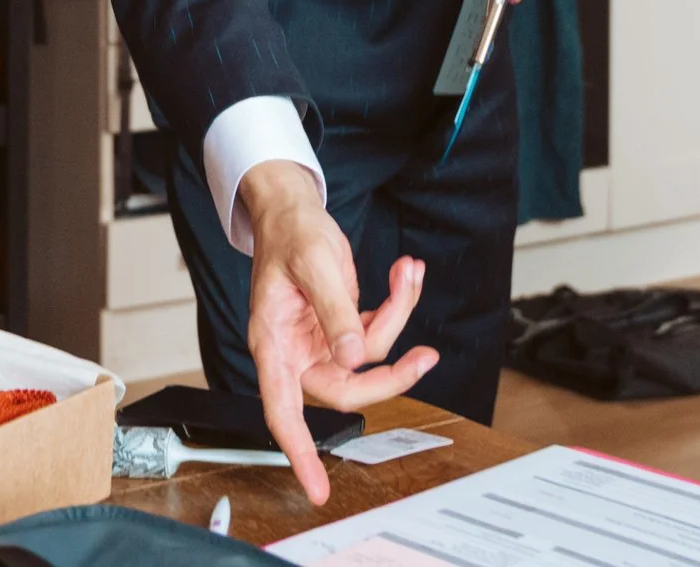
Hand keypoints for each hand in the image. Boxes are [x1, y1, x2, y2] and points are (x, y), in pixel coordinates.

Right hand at [241, 160, 435, 504]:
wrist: (292, 209)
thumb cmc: (290, 233)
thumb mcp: (314, 265)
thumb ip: (335, 312)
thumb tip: (356, 358)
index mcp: (273, 344)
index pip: (282, 412)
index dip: (299, 453)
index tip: (317, 490)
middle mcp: (296, 351)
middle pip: (347, 387)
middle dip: (391, 371)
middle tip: (426, 355)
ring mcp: (320, 341)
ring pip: (371, 355)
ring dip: (398, 314)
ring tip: (408, 272)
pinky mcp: (340, 326)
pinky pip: (377, 330)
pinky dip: (397, 303)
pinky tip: (406, 273)